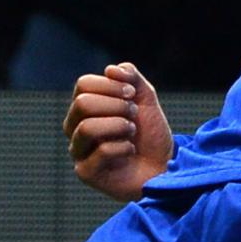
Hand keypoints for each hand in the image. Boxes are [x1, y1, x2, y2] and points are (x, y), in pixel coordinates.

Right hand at [66, 60, 173, 200]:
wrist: (164, 164)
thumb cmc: (150, 133)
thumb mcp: (146, 99)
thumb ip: (131, 78)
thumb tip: (110, 69)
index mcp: (86, 108)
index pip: (83, 84)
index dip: (111, 85)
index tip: (133, 94)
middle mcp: (76, 128)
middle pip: (82, 103)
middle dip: (116, 106)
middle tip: (133, 115)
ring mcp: (78, 151)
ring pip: (87, 128)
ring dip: (119, 126)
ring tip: (132, 132)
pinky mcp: (86, 172)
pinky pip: (102, 151)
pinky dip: (125, 148)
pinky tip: (130, 151)